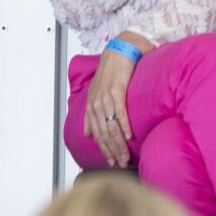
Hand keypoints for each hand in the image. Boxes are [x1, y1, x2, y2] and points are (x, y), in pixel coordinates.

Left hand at [86, 45, 138, 166]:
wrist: (119, 52)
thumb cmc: (111, 73)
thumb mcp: (97, 94)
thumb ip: (91, 116)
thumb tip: (87, 134)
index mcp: (91, 106)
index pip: (97, 134)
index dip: (103, 150)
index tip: (111, 162)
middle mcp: (96, 103)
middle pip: (104, 134)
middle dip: (112, 151)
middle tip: (120, 164)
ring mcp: (106, 97)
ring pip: (111, 126)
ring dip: (119, 144)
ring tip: (126, 156)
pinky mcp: (117, 90)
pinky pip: (120, 112)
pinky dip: (124, 125)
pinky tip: (129, 136)